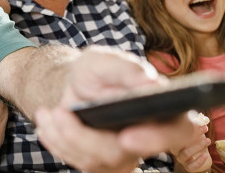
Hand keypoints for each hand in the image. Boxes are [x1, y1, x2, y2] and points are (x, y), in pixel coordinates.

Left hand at [35, 46, 195, 171]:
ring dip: (64, 134)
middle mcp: (147, 137)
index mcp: (162, 109)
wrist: (74, 85)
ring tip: (49, 111)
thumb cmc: (96, 72)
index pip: (176, 132)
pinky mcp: (100, 164)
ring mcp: (124, 155)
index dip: (155, 139)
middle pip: (124, 153)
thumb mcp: (103, 61)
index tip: (126, 138)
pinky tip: (47, 121)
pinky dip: (56, 140)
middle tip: (60, 113)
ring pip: (95, 161)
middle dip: (86, 139)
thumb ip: (125, 68)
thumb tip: (150, 84)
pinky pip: (77, 162)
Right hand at [169, 114, 211, 172]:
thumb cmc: (195, 141)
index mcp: (173, 139)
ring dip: (198, 146)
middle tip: (205, 129)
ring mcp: (180, 158)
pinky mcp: (188, 167)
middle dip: (194, 134)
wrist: (199, 157)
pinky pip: (192, 165)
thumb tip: (197, 116)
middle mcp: (174, 149)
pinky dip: (199, 160)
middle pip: (181, 141)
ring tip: (208, 140)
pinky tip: (205, 155)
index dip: (189, 126)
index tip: (200, 123)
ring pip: (186, 153)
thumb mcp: (194, 132)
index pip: (177, 131)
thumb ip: (194, 124)